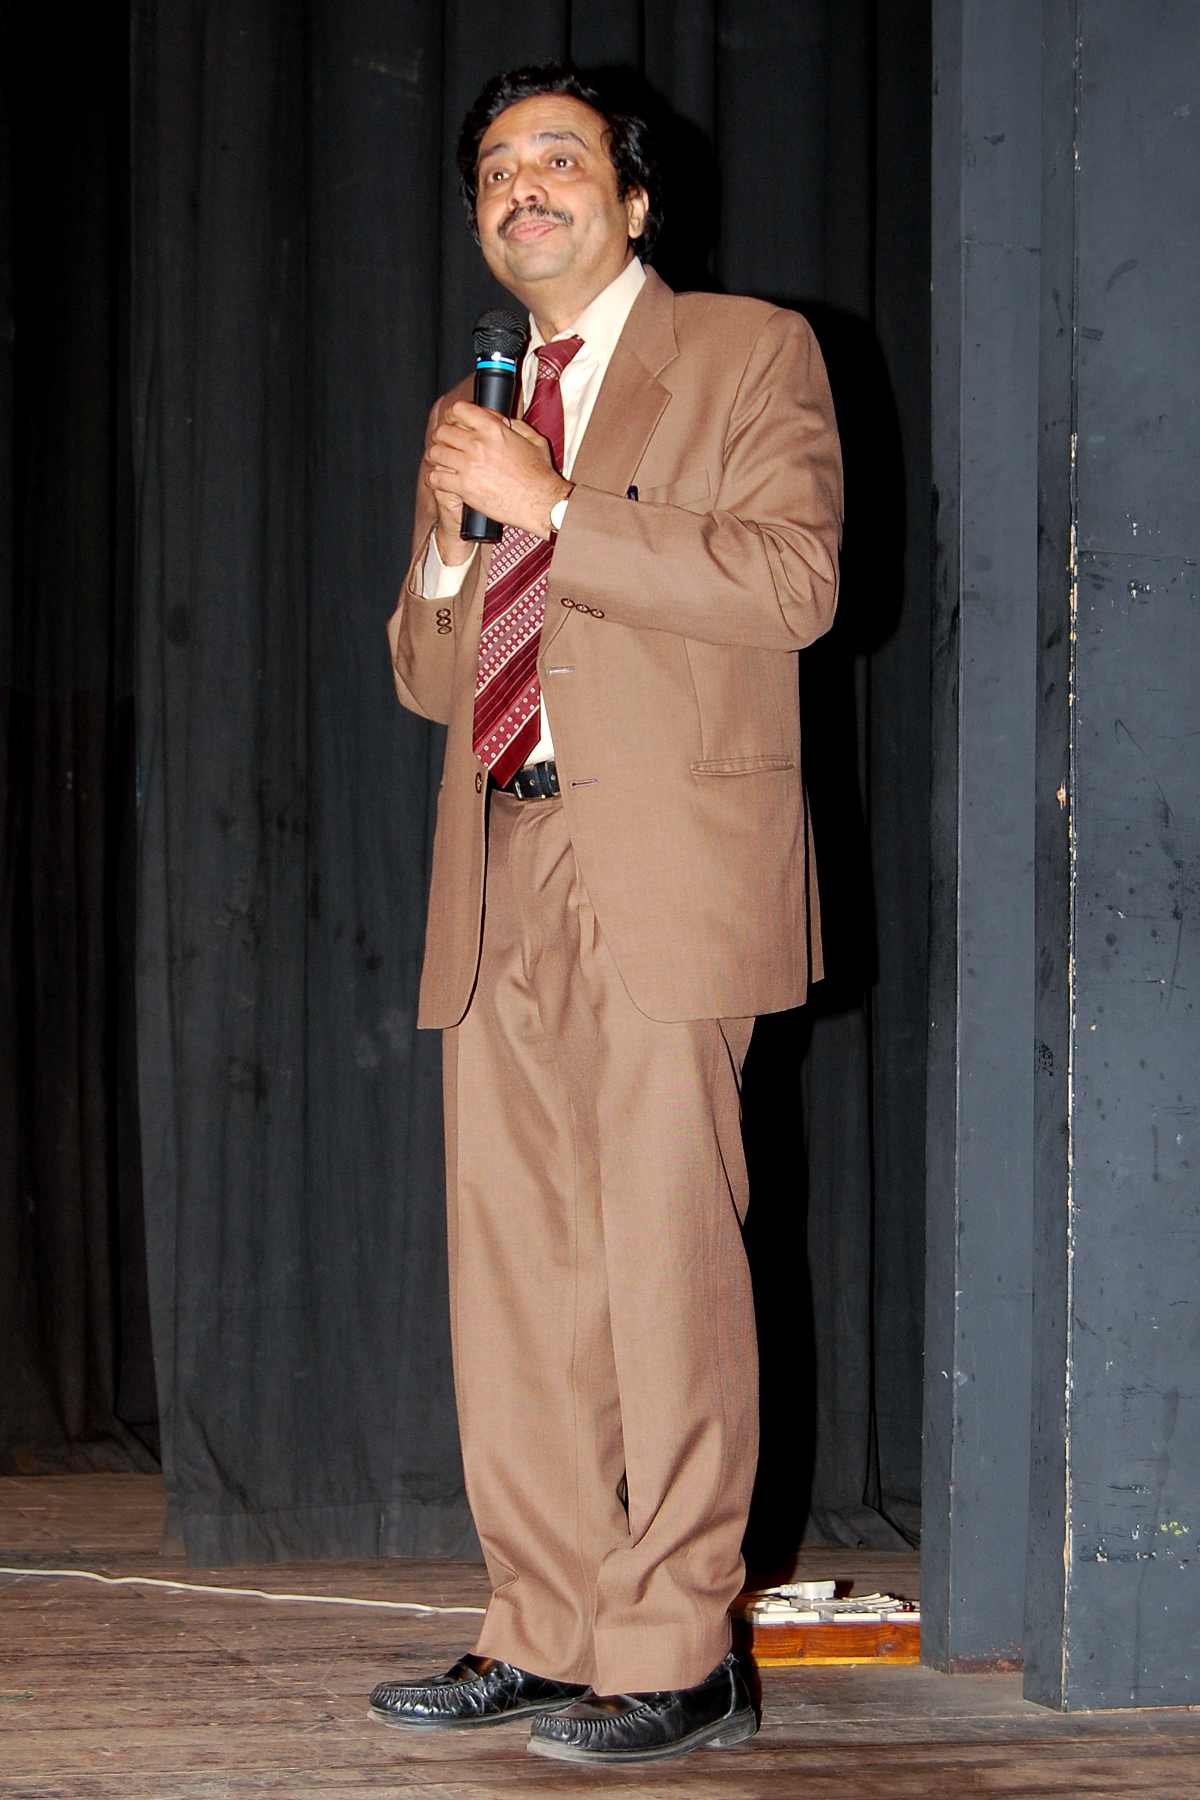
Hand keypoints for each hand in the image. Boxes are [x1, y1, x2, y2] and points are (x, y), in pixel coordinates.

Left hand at [425, 402, 570, 543]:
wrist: (542, 503)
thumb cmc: (541, 475)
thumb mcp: (533, 440)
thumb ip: (514, 425)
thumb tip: (499, 420)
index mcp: (494, 429)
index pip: (459, 409)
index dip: (452, 413)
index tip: (452, 420)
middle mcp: (478, 444)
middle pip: (443, 431)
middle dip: (442, 437)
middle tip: (446, 444)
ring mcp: (469, 467)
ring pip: (435, 453)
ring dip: (436, 457)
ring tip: (441, 461)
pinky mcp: (465, 488)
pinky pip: (436, 478)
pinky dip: (434, 479)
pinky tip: (440, 480)